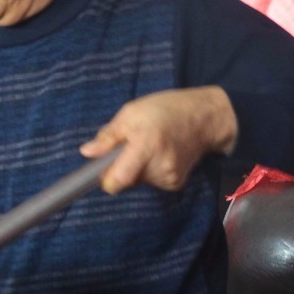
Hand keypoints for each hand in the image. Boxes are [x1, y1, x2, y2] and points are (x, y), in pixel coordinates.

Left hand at [77, 87, 237, 193]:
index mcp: (144, 146)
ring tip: (150, 146)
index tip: (103, 168)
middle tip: (133, 144)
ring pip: (137, 181)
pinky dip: (151, 170)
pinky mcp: (176, 184)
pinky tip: (161, 154)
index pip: (117, 182)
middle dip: (122, 166)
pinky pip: (151, 182)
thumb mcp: (131, 113)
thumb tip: (87, 153)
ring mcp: (169, 178)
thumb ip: (109, 136)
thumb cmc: (165, 110)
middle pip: (124, 181)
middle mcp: (158, 166)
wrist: (205, 117)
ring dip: (137, 167)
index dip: (105, 178)